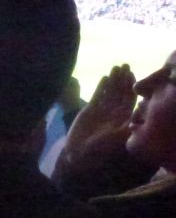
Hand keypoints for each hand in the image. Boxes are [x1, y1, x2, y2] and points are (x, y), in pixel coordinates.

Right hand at [57, 64, 134, 178]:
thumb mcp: (116, 137)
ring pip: (110, 92)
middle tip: (125, 65)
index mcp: (122, 118)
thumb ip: (127, 126)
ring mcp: (102, 110)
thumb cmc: (99, 148)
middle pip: (121, 92)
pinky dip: (101, 87)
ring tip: (115, 67)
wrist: (79, 152)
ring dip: (113, 80)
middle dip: (123, 79)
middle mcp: (114, 112)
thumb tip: (139, 115)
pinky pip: (97, 96)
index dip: (131, 86)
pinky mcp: (90, 110)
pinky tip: (104, 77)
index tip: (132, 74)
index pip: (130, 99)